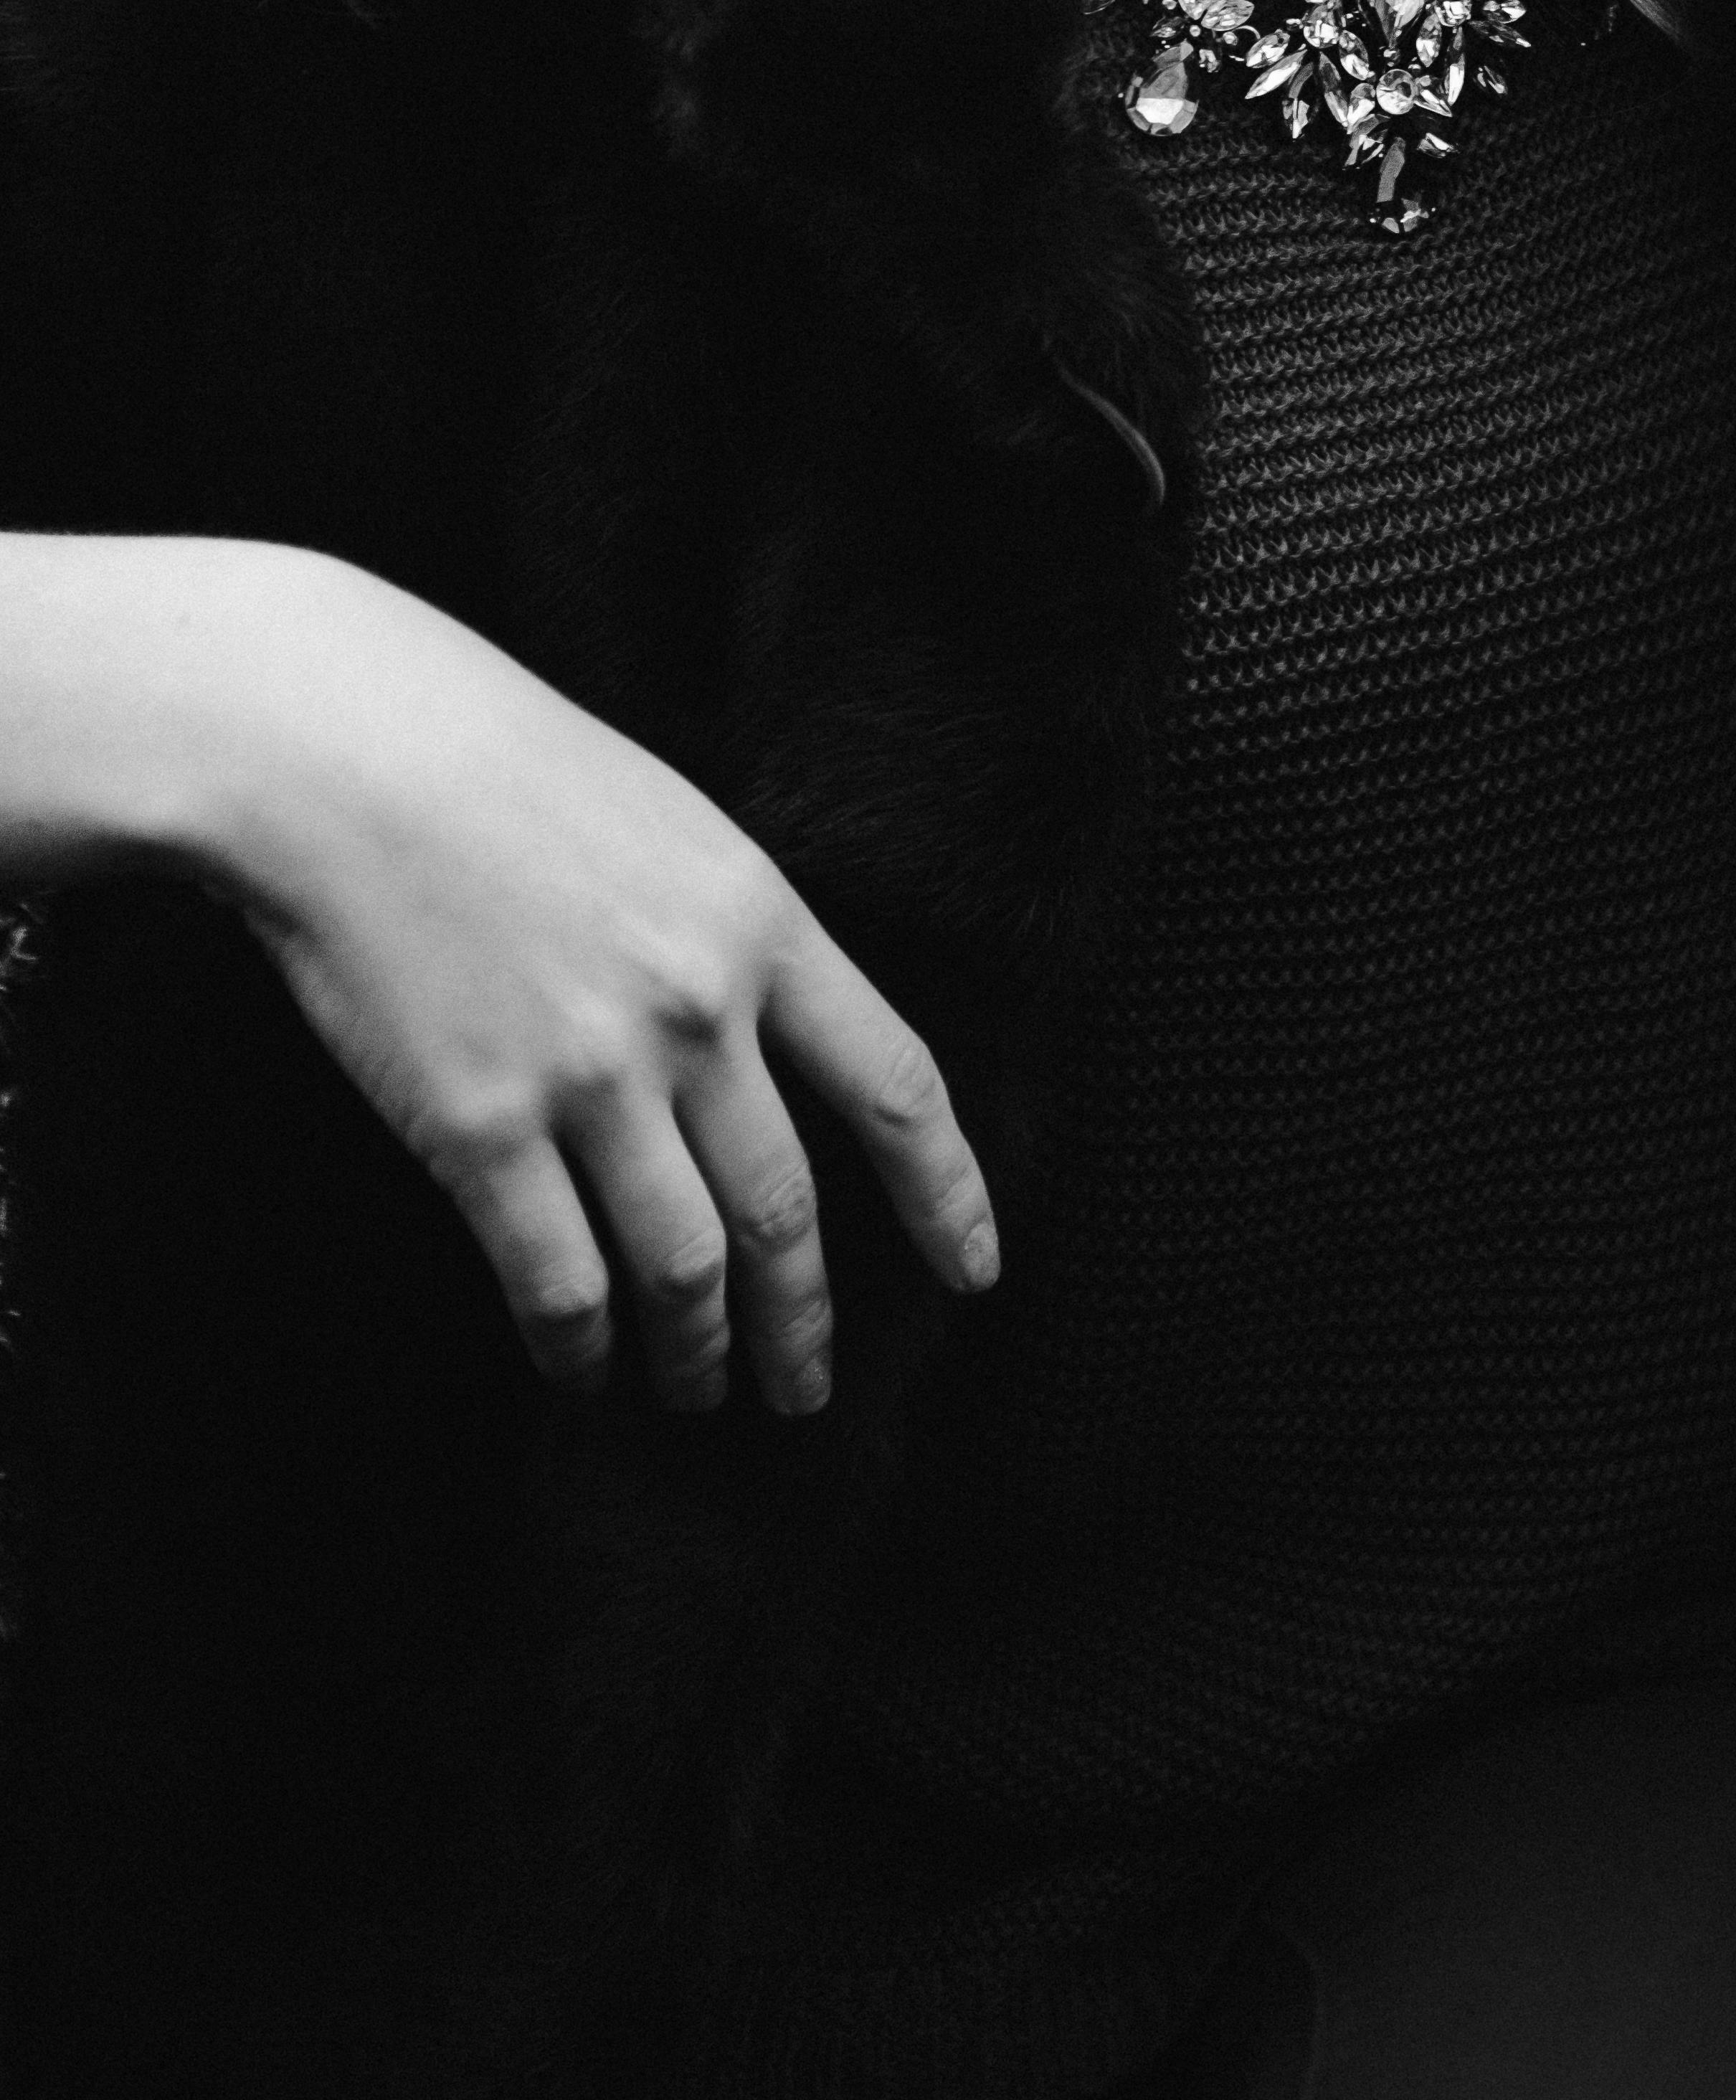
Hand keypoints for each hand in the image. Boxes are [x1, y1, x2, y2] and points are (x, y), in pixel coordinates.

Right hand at [184, 547, 997, 1412]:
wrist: (354, 754)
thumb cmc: (508, 774)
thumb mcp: (678, 830)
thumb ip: (737, 944)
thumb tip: (768, 1066)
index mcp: (763, 924)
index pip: (897, 1086)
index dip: (946, 1194)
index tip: (973, 1272)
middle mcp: (698, 1009)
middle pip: (786, 1208)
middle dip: (802, 1317)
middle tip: (805, 1384)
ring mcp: (593, 1074)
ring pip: (683, 1264)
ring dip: (697, 1350)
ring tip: (696, 1390)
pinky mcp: (483, 1125)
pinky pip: (558, 1278)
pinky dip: (581, 1344)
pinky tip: (584, 1366)